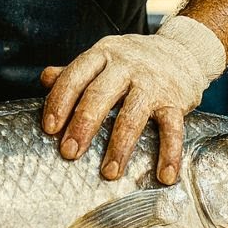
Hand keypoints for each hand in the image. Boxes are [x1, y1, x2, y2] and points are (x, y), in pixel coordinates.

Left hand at [40, 33, 208, 184]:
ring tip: (109, 173)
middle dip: (83, 126)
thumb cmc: (133, 62)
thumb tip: (44, 79)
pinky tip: (164, 176)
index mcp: (103, 55)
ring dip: (120, 147)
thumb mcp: (104, 58)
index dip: (60, 102)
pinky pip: (172, 129)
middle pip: (100, 96)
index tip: (50, 129)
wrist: (182, 51)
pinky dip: (169, 154)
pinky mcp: (175, 100)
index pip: (75, 76)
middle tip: (69, 153)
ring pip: (132, 116)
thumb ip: (75, 71)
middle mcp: (126, 66)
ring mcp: (152, 83)